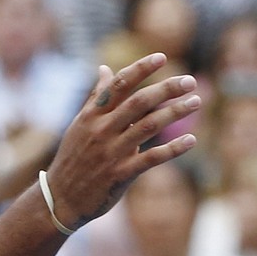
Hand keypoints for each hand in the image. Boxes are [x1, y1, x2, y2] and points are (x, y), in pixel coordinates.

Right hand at [45, 54, 199, 229]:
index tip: (161, 57)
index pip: (119, 85)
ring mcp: (111, 152)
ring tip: (196, 102)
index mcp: (92, 115)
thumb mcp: (80, 124)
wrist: (60, 198)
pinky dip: (173, 149)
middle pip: (138, 102)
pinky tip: (191, 140)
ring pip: (148, 126)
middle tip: (190, 80)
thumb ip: (96, 97)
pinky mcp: (120, 175)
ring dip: (175, 113)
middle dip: (166, 89)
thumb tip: (104, 68)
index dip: (140, 69)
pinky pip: (151, 159)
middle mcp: (101, 130)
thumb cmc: (74, 158)